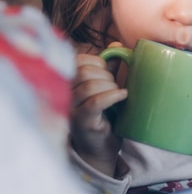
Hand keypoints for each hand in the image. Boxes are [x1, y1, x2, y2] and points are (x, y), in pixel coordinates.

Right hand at [70, 42, 127, 175]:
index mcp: (69, 83)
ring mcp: (71, 110)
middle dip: (104, 74)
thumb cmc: (104, 115)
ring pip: (88, 86)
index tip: (108, 70)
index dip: (96, 61)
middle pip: (82, 72)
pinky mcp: (82, 123)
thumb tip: (116, 45)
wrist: (101, 148)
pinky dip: (113, 95)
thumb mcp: (105, 88)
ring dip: (109, 85)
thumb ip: (108, 68)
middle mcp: (65, 95)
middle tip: (114, 84)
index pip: (77, 61)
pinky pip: (95, 102)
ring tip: (118, 92)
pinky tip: (123, 95)